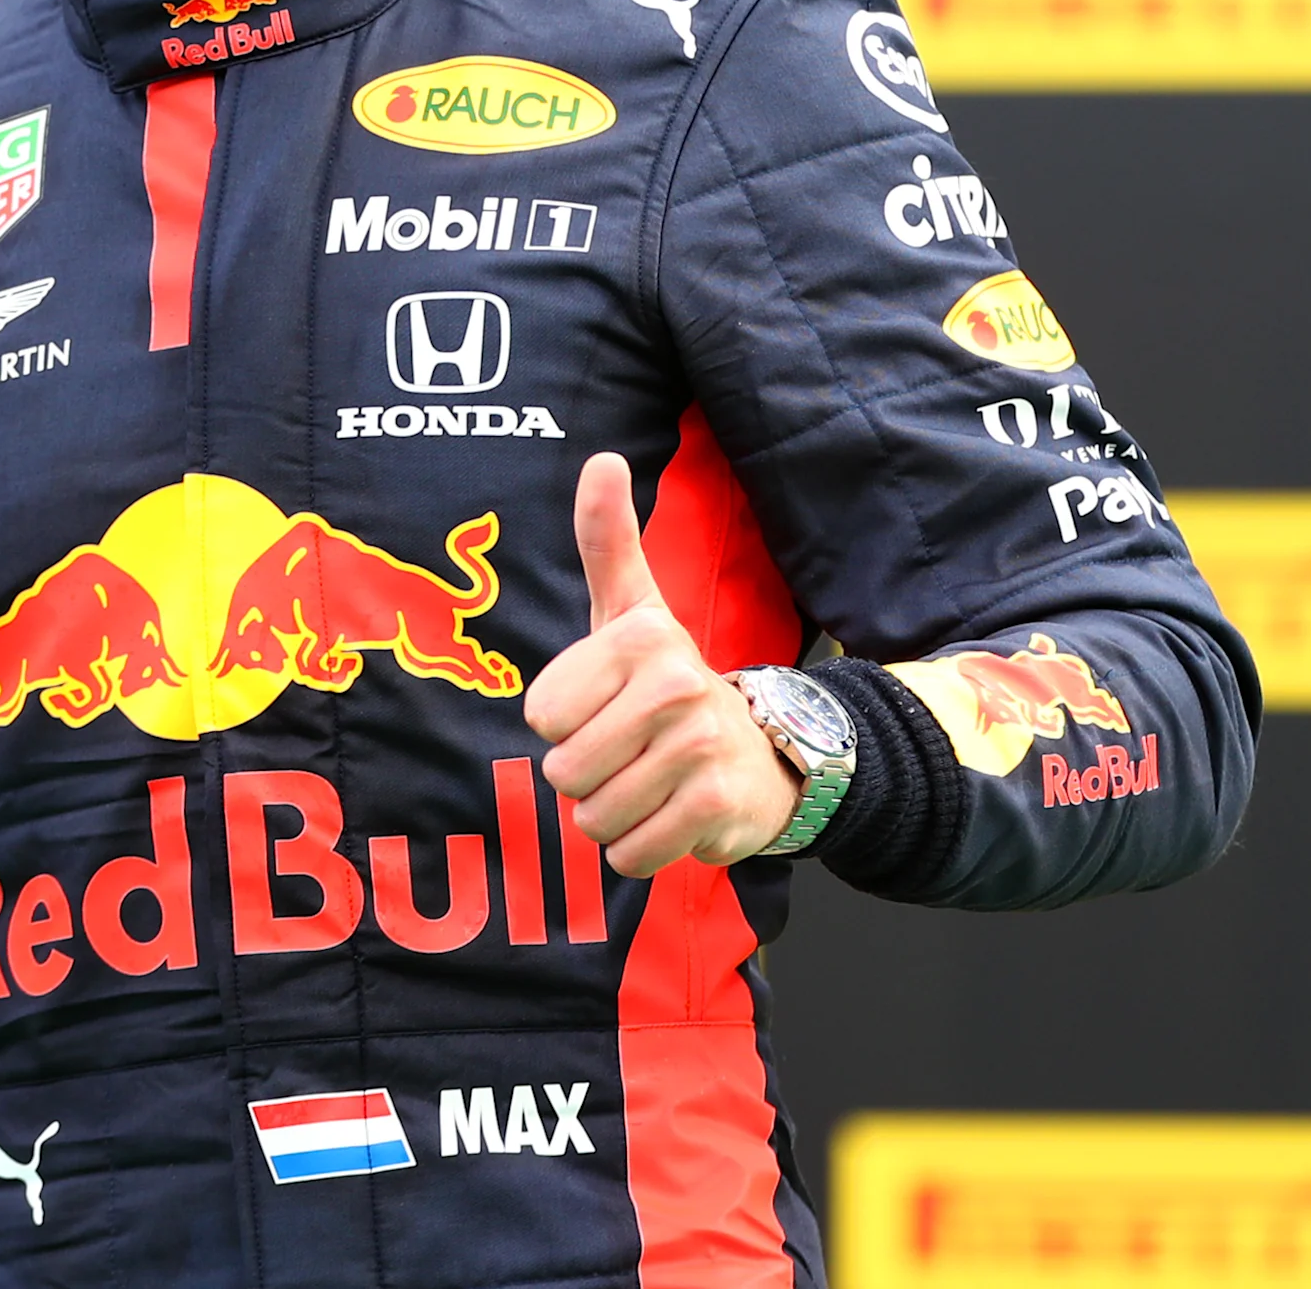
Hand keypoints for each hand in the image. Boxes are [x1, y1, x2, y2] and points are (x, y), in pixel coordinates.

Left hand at [524, 453, 798, 875]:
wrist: (769, 750)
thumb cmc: (668, 681)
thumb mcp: (633, 608)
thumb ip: (608, 539)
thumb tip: (602, 458)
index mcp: (639, 636)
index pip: (541, 714)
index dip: (564, 723)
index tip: (605, 707)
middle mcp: (674, 684)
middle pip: (563, 770)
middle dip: (585, 777)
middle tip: (628, 753)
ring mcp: (697, 746)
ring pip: (593, 817)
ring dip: (611, 816)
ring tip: (649, 782)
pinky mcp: (713, 806)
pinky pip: (629, 852)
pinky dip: (639, 849)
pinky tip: (670, 816)